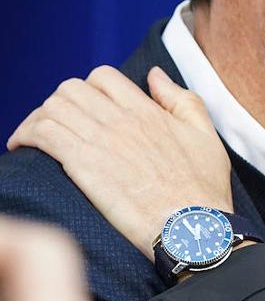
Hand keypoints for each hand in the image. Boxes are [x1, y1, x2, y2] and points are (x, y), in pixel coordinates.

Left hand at [6, 66, 232, 257]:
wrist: (193, 225)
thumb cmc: (203, 188)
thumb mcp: (206, 135)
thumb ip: (181, 99)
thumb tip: (155, 75)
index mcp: (148, 110)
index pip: (102, 77)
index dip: (89, 89)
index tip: (87, 110)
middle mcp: (121, 119)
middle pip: (70, 89)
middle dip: (58, 103)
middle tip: (57, 124)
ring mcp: (101, 140)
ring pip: (52, 107)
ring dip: (36, 118)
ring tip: (33, 138)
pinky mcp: (82, 164)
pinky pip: (43, 134)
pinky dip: (26, 135)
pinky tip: (22, 148)